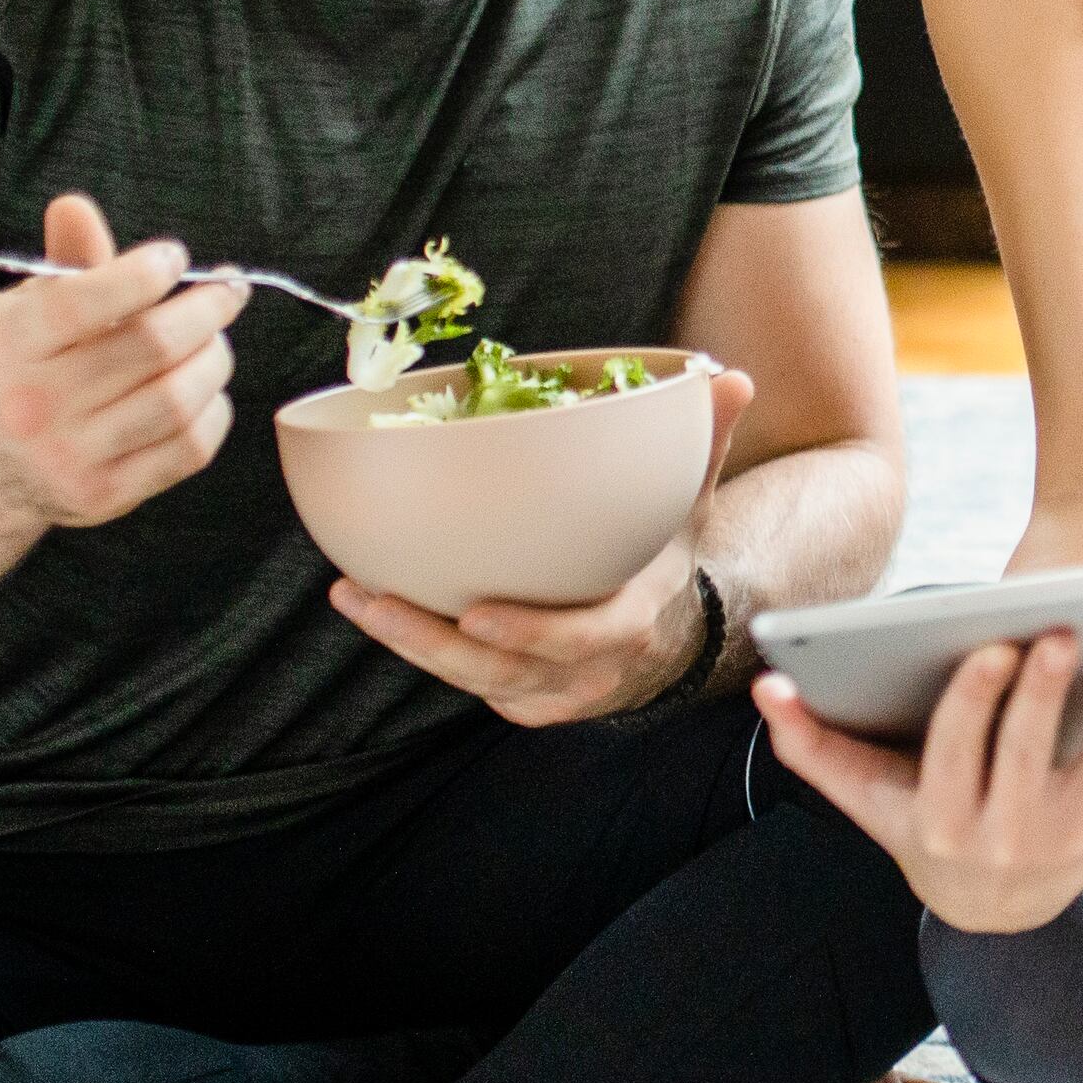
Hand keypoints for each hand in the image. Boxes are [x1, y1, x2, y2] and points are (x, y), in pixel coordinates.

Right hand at [0, 192, 248, 533]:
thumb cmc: (28, 366)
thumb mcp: (29, 309)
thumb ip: (66, 260)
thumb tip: (74, 205)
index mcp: (8, 341)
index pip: (85, 299)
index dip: (145, 273)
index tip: (175, 258)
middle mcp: (31, 402)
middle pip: (150, 346)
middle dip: (206, 311)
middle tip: (228, 292)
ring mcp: (68, 456)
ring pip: (177, 399)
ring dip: (216, 360)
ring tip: (217, 340)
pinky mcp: (104, 496)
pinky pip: (188, 448)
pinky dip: (214, 412)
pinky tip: (206, 392)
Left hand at [330, 366, 760, 724]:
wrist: (668, 642)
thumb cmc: (663, 563)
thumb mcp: (689, 510)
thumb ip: (705, 447)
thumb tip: (727, 378)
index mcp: (630, 624)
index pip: (581, 639)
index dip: (530, 634)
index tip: (476, 613)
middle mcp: (587, 672)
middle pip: (504, 671)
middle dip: (434, 643)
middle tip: (379, 600)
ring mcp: (550, 694)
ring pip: (469, 680)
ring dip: (408, 642)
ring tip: (355, 597)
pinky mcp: (521, 703)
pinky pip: (464, 682)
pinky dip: (418, 649)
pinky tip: (373, 607)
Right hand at [750, 624, 1082, 937]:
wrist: (994, 908)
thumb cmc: (921, 825)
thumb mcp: (867, 798)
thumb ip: (815, 745)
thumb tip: (768, 688)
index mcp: (945, 822)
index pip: (957, 756)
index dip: (974, 704)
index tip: (989, 648)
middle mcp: (1010, 837)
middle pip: (1031, 758)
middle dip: (1047, 696)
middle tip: (1061, 631)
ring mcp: (1072, 835)